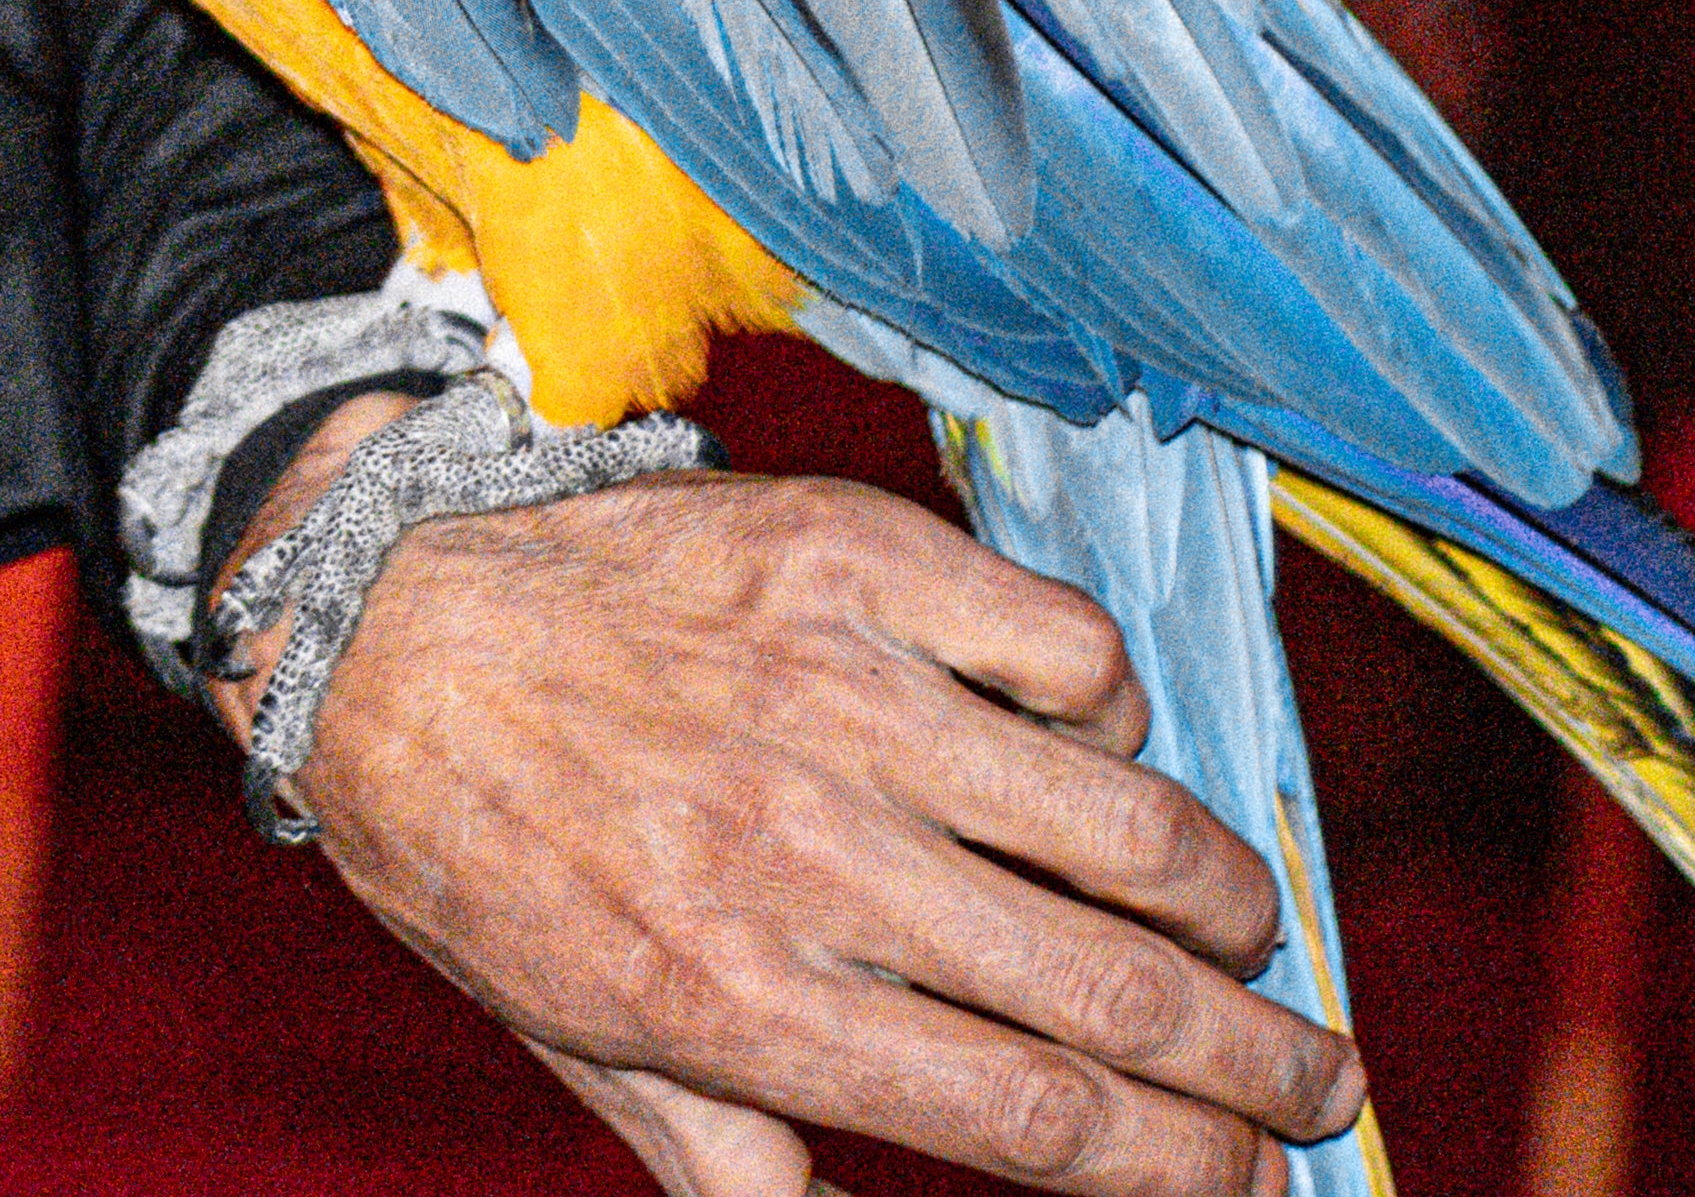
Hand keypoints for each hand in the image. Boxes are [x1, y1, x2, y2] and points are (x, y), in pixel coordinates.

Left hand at [213, 434, 1363, 1196]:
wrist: (367, 614)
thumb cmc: (475, 838)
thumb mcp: (578, 1035)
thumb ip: (729, 1156)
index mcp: (745, 995)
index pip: (1040, 1117)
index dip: (1186, 1163)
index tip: (1261, 1175)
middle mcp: (806, 851)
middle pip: (1114, 987)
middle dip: (1261, 1058)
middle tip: (1326, 1077)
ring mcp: (834, 693)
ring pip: (1125, 815)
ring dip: (1223, 892)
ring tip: (1245, 925)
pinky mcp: (844, 558)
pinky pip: (1064, 641)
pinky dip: (1108, 699)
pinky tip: (1089, 734)